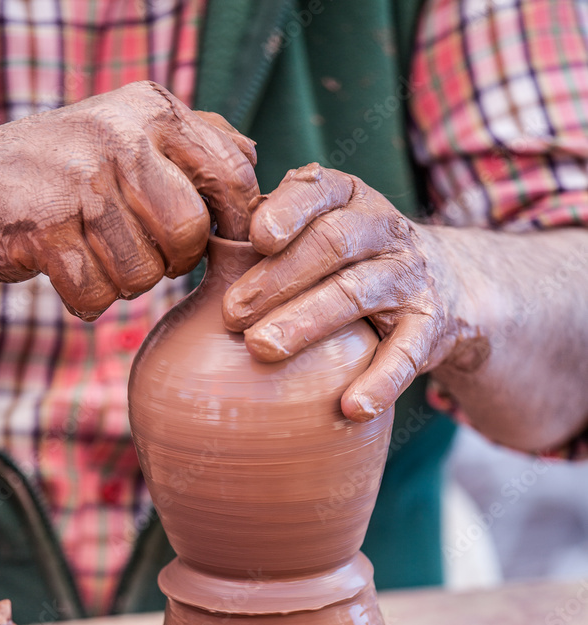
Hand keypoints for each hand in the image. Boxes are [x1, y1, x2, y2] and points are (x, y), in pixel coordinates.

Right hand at [0, 82, 258, 319]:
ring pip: (143, 275)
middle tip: (148, 253)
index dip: (237, 225)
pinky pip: (96, 295)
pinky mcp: (45, 230)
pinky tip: (69, 271)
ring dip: (124, 282)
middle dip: (174, 260)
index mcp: (152, 110)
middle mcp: (118, 137)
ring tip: (98, 254)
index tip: (221, 246)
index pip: (231, 176)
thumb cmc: (68, 167)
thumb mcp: (130, 131)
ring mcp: (78, 182)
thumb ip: (195, 140)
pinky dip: (87, 299)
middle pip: (188, 233)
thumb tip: (254, 158)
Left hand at [223, 163, 476, 421]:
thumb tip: (203, 250)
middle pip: (331, 244)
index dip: (288, 210)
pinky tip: (352, 407)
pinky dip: (381, 382)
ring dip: (308, 321)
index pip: (319, 191)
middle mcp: (384, 229)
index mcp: (350, 197)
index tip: (256, 236)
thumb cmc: (351, 260)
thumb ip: (270, 232)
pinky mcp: (430, 326)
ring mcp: (409, 277)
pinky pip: (406, 354)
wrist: (446, 285)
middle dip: (279, 278)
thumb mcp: (319, 230)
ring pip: (358, 293)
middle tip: (231, 314)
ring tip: (262, 349)